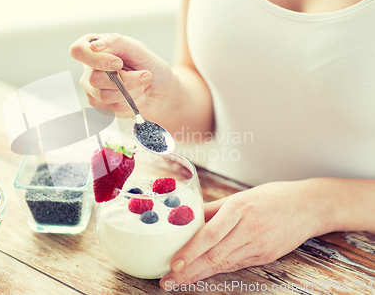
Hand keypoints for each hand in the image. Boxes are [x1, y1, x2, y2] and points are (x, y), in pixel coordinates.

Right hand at [69, 33, 177, 120]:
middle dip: (125, 80)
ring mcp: (92, 88)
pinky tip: (136, 96)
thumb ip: (117, 42)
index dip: (98, 59)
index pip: (78, 51)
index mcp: (95, 47)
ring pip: (104, 95)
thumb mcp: (139, 49)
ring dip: (131, 91)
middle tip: (144, 76)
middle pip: (94, 78)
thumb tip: (95, 45)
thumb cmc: (151, 67)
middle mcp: (89, 68)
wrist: (162, 91)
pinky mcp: (100, 106)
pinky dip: (130, 102)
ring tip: (142, 86)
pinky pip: (112, 108)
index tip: (119, 63)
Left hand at [160, 180, 329, 288]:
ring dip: (199, 275)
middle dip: (188, 271)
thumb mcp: (241, 196)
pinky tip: (201, 275)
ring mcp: (259, 245)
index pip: (211, 234)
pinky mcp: (266, 256)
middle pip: (214, 255)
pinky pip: (236, 265)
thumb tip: (187, 218)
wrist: (309, 207)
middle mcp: (249, 229)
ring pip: (224, 265)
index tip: (173, 263)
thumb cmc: (272, 197)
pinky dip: (217, 272)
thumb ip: (214, 209)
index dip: (191, 251)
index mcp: (239, 208)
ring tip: (178, 282)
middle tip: (167, 281)